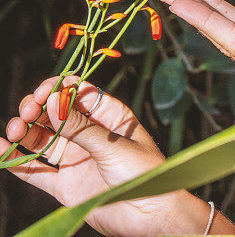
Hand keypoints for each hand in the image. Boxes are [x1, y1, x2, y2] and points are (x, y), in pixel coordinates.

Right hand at [3, 76, 212, 236]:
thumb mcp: (112, 146)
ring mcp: (77, 159)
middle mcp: (91, 135)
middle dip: (38, 109)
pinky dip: (17, 161)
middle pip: (57, 115)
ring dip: (26, 131)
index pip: (80, 95)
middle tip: (26, 111)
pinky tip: (2, 149)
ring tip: (14, 130)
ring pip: (43, 140)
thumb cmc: (143, 173)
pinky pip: (36, 171)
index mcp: (111, 117)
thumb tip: (53, 100)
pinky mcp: (66, 185)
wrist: (150, 214)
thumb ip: (80, 126)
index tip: (43, 91)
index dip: (59, 89)